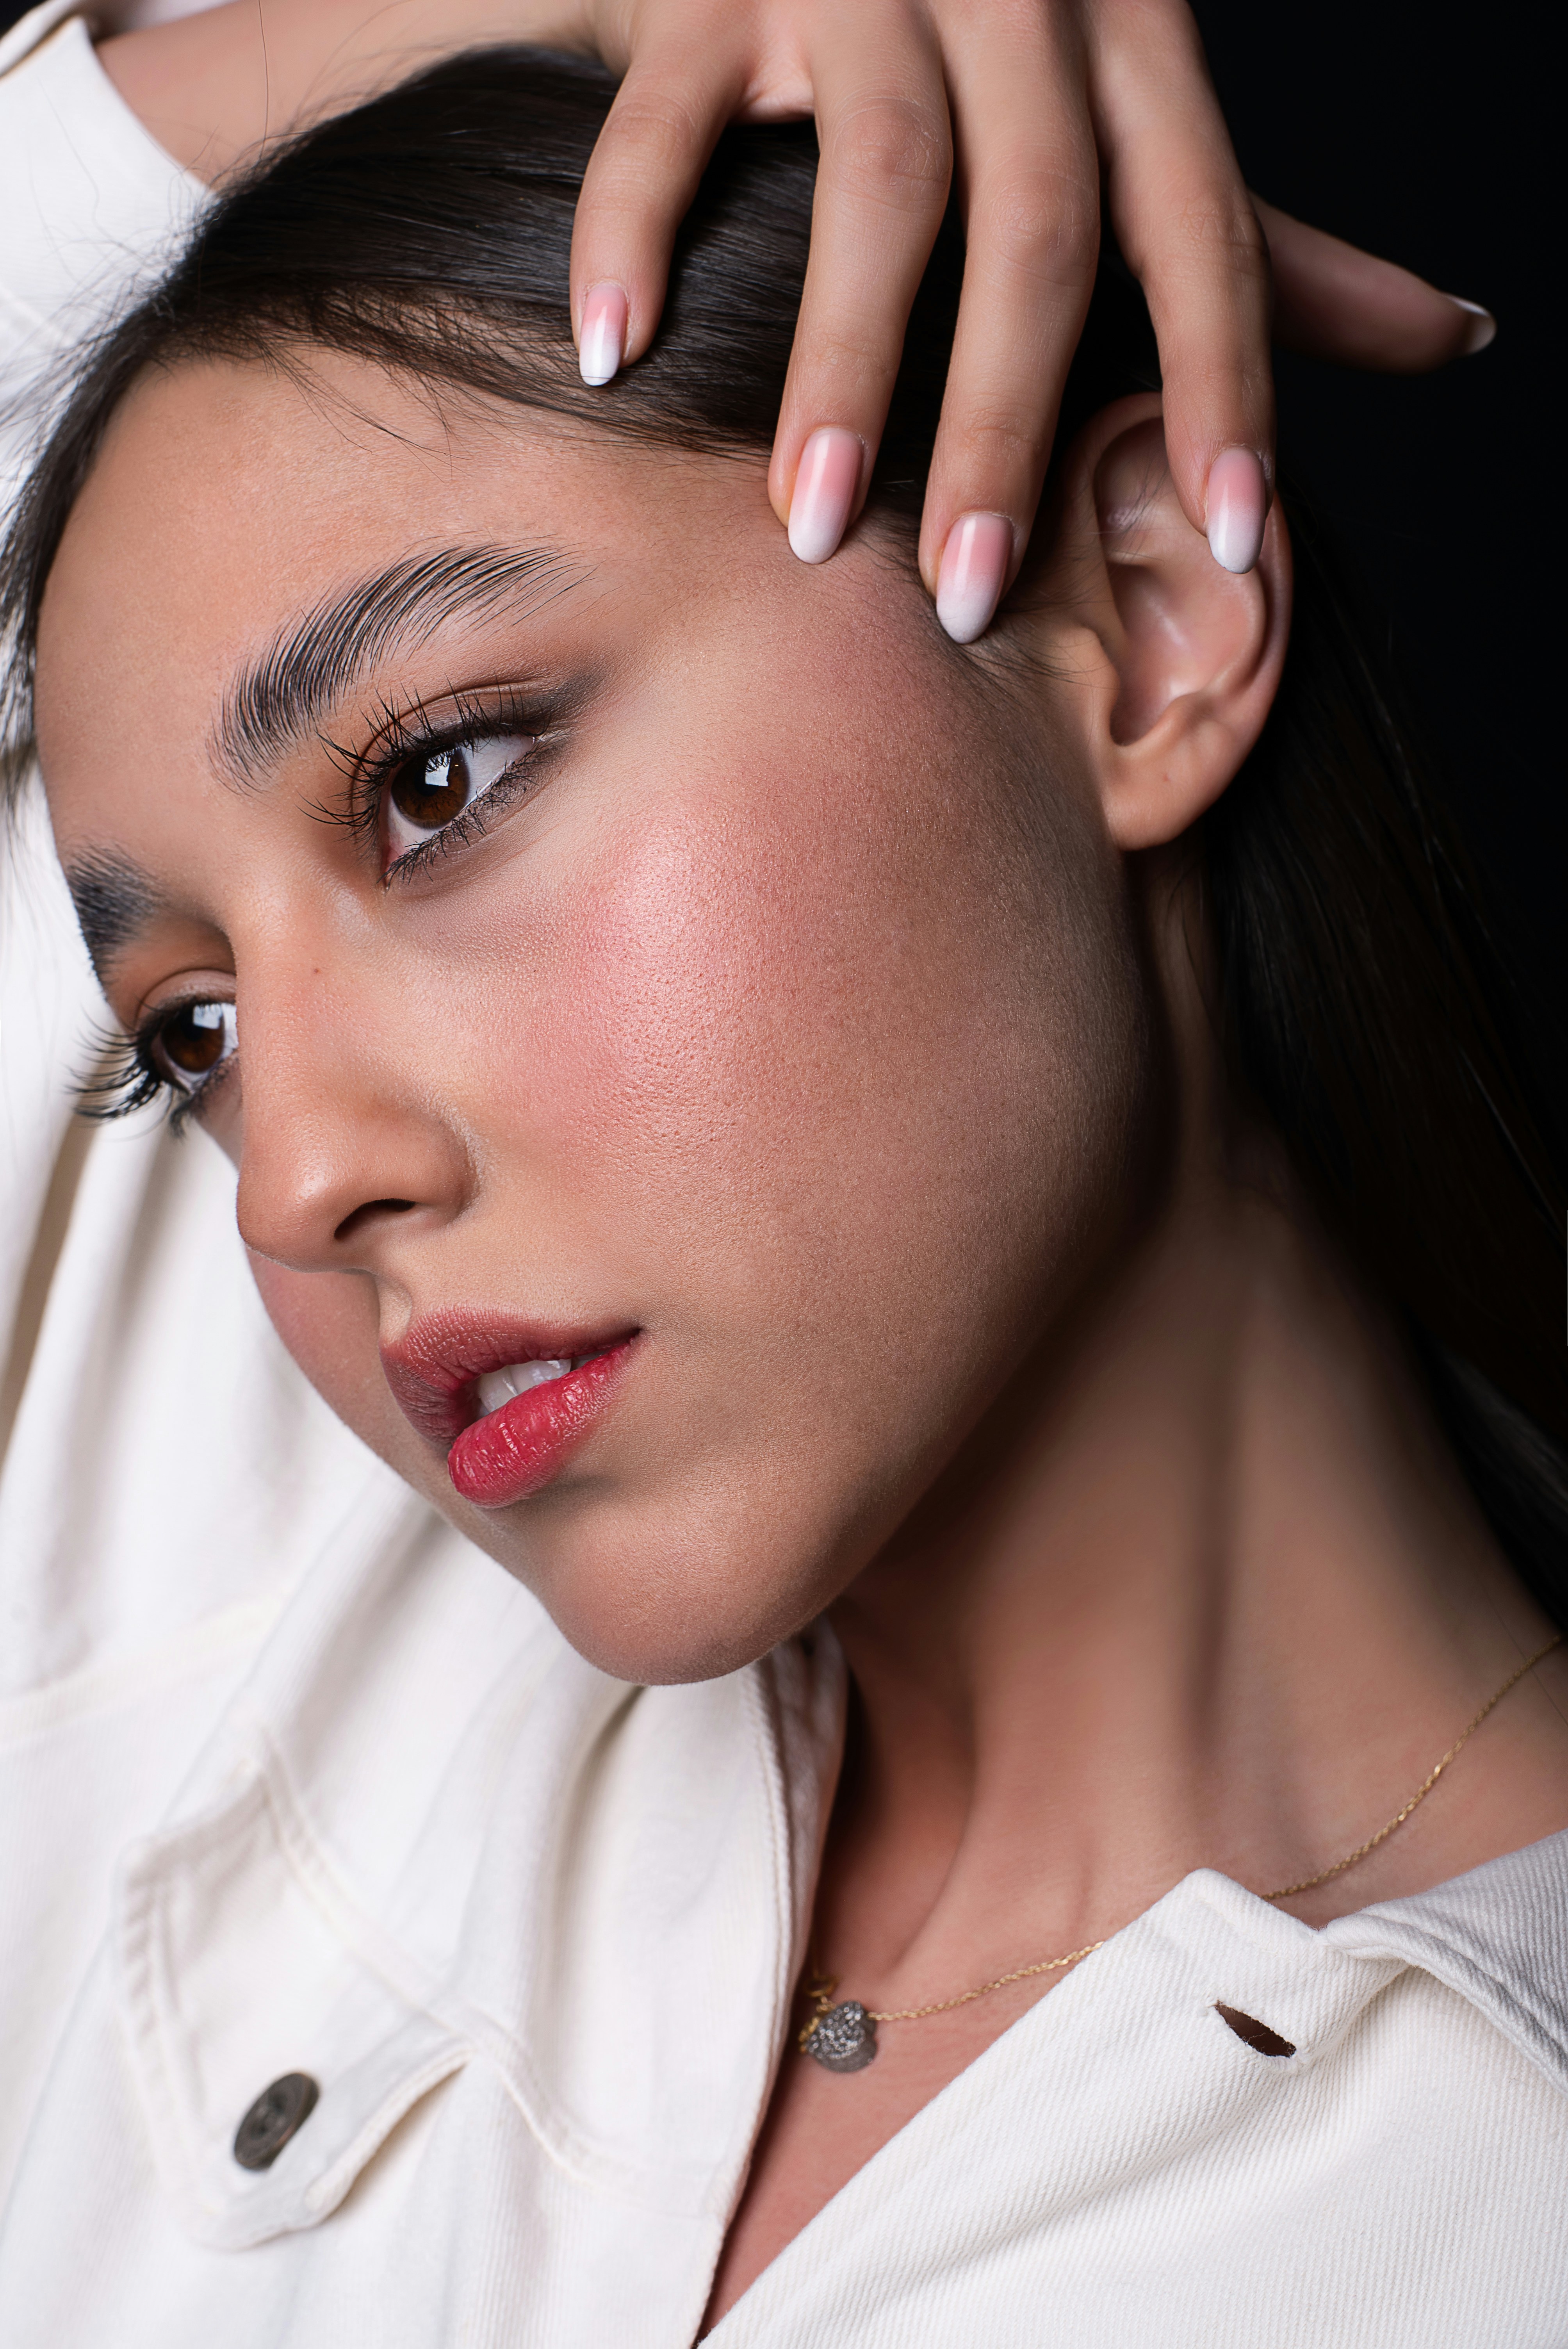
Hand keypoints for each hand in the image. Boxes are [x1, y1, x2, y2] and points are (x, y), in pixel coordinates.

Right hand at [566, 0, 1494, 631]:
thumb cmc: (1005, 43)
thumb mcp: (1150, 122)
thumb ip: (1270, 244)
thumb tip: (1450, 339)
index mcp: (1140, 38)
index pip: (1208, 230)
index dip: (1229, 388)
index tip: (1225, 550)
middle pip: (1038, 231)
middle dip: (1003, 428)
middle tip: (966, 604)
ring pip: (877, 186)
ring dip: (841, 370)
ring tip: (809, 531)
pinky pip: (672, 114)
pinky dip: (633, 234)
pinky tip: (614, 358)